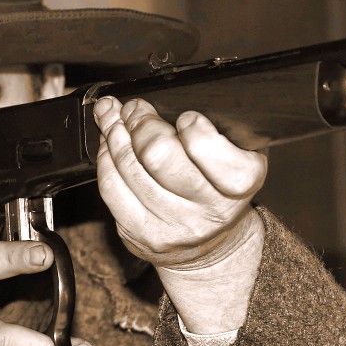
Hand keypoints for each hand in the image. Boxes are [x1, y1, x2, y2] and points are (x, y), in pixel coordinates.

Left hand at [93, 96, 265, 270]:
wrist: (210, 247)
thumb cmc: (220, 191)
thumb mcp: (238, 156)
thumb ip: (216, 130)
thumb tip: (165, 98)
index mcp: (240, 183)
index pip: (205, 146)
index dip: (189, 125)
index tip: (184, 117)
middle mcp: (209, 210)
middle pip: (158, 154)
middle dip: (140, 121)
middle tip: (136, 109)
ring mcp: (172, 226)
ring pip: (128, 167)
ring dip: (114, 132)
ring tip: (113, 116)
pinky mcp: (140, 234)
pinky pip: (110, 187)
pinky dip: (104, 157)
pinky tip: (108, 144)